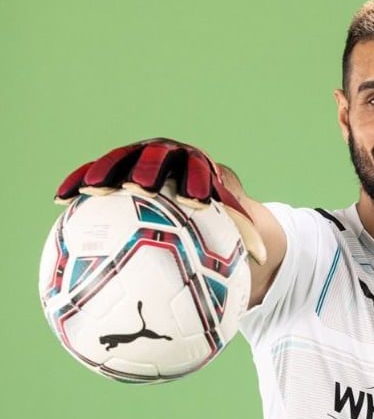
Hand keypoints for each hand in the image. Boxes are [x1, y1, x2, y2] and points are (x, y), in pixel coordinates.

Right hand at [55, 138, 266, 263]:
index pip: (203, 172)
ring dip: (108, 172)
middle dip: (152, 170)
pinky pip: (96, 171)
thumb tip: (267, 261)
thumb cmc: (214, 211)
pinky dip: (79, 180)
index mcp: (201, 168)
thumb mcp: (232, 220)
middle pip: (160, 159)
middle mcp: (171, 157)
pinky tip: (61, 198)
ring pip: (123, 159)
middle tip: (142, 187)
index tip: (196, 202)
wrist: (191, 184)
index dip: (199, 184)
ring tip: (93, 190)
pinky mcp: (117, 166)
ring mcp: (141, 157)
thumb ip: (245, 236)